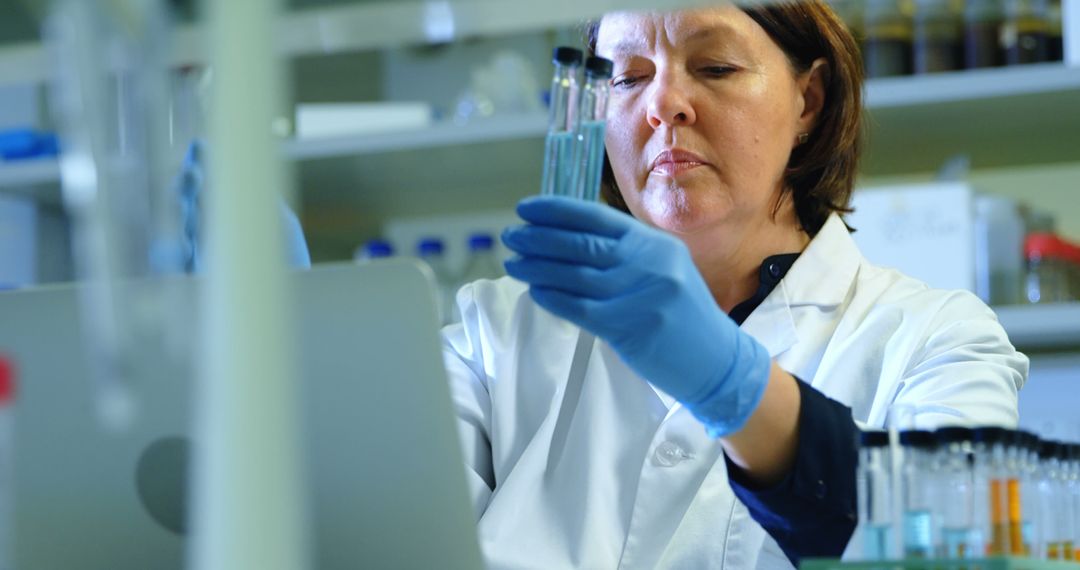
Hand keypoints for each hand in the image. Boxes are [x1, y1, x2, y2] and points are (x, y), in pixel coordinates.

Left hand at [501, 196, 770, 436]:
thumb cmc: (683, 315)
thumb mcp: (664, 269)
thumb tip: (567, 237)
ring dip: (537, 268)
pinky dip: (554, 298)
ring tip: (513, 263)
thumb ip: (626, 253)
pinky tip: (535, 291)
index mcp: (655, 244)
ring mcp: (641, 295)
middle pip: (582, 243)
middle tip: (511, 236)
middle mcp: (649, 263)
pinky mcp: (631, 328)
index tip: (526, 209)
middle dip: (539, 238)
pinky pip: (581, 309)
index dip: (556, 210)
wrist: (717, 361)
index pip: (597, 216)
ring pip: (576, 275)